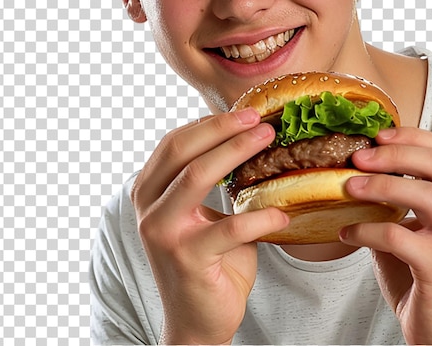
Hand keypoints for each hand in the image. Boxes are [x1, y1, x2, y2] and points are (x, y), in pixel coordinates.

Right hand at [130, 108, 288, 344]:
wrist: (198, 320)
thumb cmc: (208, 259)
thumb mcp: (202, 213)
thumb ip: (212, 181)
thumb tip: (244, 140)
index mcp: (150, 191)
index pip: (174, 143)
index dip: (209, 123)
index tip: (244, 112)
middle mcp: (149, 208)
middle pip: (181, 151)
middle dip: (222, 128)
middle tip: (258, 117)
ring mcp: (164, 233)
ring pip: (197, 175)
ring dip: (236, 151)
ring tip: (269, 139)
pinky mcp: (188, 258)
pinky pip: (230, 227)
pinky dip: (261, 216)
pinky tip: (282, 213)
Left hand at [340, 128, 431, 344]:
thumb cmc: (423, 280)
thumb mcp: (410, 232)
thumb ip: (392, 205)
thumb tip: (351, 177)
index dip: (413, 135)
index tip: (378, 135)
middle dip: (396, 152)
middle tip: (359, 156)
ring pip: (426, 194)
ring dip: (382, 185)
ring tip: (348, 187)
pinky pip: (400, 236)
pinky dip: (367, 230)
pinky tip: (347, 234)